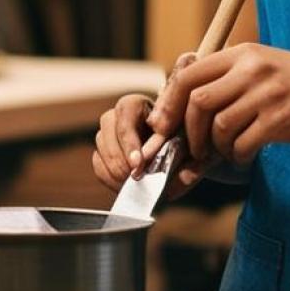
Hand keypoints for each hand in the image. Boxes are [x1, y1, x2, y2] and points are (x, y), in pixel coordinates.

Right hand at [90, 53, 205, 199]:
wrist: (178, 150)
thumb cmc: (185, 141)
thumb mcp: (192, 144)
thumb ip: (189, 159)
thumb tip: (180, 181)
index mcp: (139, 103)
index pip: (125, 111)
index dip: (129, 139)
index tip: (139, 163)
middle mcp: (119, 114)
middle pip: (107, 128)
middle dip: (119, 158)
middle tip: (134, 178)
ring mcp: (108, 132)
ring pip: (100, 145)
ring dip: (114, 169)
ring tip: (132, 184)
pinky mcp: (103, 151)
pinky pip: (97, 163)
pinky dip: (108, 177)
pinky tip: (124, 186)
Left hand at [144, 44, 289, 166]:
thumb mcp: (266, 65)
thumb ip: (230, 75)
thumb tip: (186, 99)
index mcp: (244, 53)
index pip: (189, 73)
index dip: (169, 102)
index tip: (163, 124)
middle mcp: (253, 68)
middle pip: (197, 100)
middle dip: (189, 130)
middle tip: (195, 147)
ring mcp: (268, 93)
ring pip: (219, 125)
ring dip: (216, 147)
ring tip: (228, 151)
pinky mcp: (282, 119)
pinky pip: (243, 144)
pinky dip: (239, 156)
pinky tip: (247, 156)